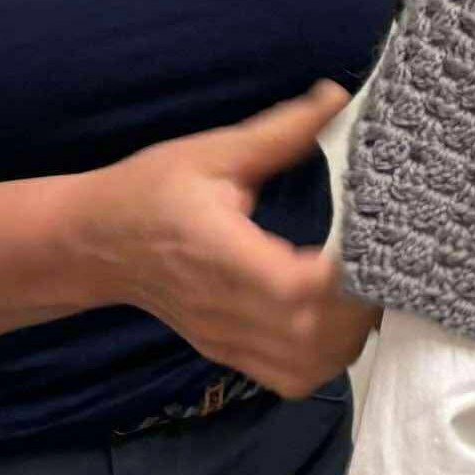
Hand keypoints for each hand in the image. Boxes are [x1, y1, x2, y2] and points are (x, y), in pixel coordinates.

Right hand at [82, 83, 380, 397]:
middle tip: (384, 260)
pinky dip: (326, 357)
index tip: (375, 238)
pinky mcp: (228, 353)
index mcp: (221, 255)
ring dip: (350, 335)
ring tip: (365, 288)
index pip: (295, 288)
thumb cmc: (149, 191)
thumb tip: (341, 97)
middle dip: (361, 305)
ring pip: (307, 367)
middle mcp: (225, 309)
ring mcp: (226, 340)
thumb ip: (281, 132)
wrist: (89, 243)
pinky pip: (291, 378)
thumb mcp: (212, 153)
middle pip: (311, 338)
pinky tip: (338, 318)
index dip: (346, 275)